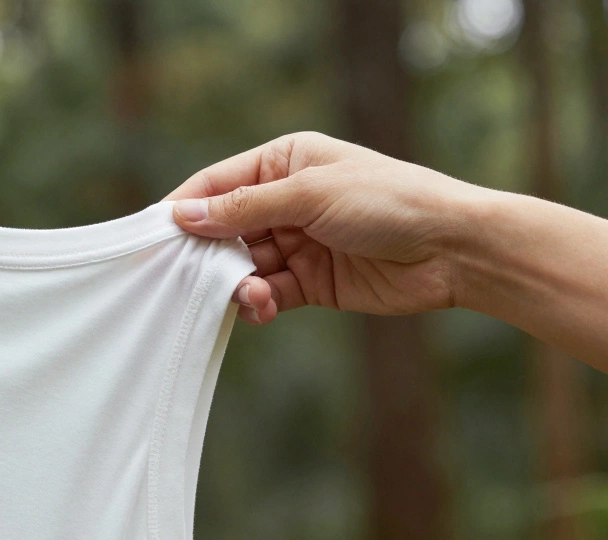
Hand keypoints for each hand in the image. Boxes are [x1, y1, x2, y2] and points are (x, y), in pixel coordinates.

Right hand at [164, 131, 493, 325]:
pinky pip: (268, 294)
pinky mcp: (310, 282)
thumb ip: (244, 208)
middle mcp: (285, 200)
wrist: (453, 250)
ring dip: (236, 285)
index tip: (154, 238)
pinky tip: (263, 308)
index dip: (185, 210)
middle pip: (224, 230)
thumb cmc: (389, 201)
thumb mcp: (310, 195)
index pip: (217, 185)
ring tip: (249, 296)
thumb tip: (183, 215)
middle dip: (208, 255)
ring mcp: (297, 243)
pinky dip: (259, 304)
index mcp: (284, 162)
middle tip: (188, 279)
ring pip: (242, 267)